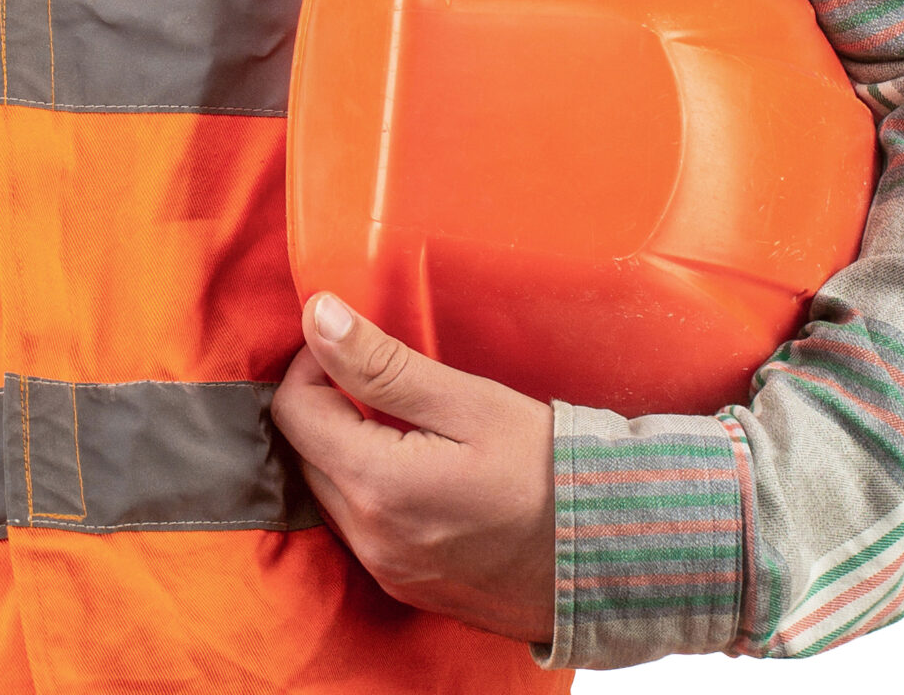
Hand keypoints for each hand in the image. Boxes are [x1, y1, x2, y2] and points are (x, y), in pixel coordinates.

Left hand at [269, 291, 556, 645]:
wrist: (609, 555)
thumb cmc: (547, 469)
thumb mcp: (467, 401)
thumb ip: (381, 364)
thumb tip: (318, 316)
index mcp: (378, 488)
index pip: (294, 413)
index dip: (312, 365)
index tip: (351, 345)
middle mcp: (372, 541)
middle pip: (305, 455)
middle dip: (327, 406)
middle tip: (379, 378)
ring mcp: (389, 571)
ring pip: (328, 493)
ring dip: (346, 449)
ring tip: (401, 420)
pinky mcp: (409, 588)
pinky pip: (360, 528)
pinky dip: (370, 489)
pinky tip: (415, 465)